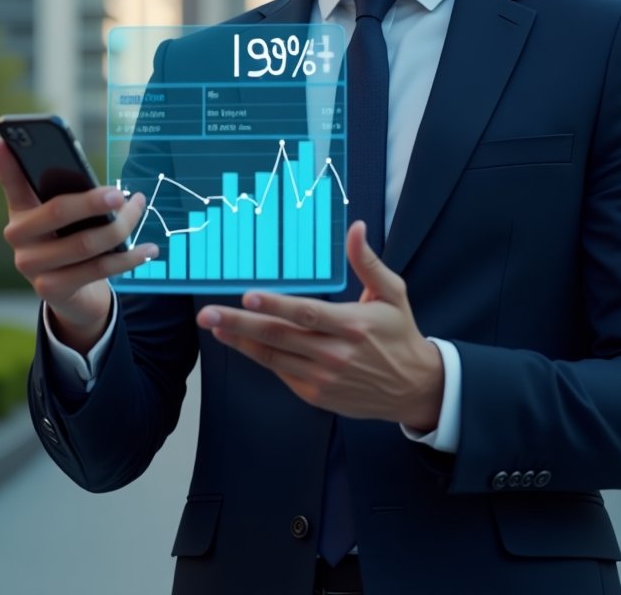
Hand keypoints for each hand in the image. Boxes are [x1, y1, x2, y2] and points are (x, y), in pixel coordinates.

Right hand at [0, 136, 155, 352]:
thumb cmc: (72, 242)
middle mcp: (18, 238)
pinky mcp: (50, 290)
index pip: (12, 183)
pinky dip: (129, 257)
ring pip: (87, 243)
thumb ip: (69, 193)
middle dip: (94, 201)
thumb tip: (100, 184)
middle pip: (58, 212)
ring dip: (122, 226)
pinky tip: (149, 248)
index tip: (0, 139)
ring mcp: (31, 266)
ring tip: (140, 210)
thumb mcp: (67, 217)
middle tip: (120, 193)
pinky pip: (99, 269)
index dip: (5, 163)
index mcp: (21, 211)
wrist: (74, 295)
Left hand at [196, 221, 443, 429]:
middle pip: (279, 336)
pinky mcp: (315, 393)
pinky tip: (240, 341)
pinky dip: (259, 356)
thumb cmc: (400, 334)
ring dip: (240, 340)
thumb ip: (367, 262)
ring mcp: (322, 377)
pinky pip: (281, 371)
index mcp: (352, 325)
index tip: (247, 296)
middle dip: (240, 323)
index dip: (275, 305)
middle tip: (208, 313)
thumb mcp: (392, 293)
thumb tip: (355, 228)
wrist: (412, 387)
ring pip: (273, 356)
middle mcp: (334, 353)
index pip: (306, 313)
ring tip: (214, 325)